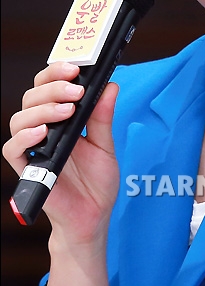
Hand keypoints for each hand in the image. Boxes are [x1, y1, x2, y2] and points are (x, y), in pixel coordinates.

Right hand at [2, 61, 119, 245]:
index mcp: (61, 118)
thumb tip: (111, 85)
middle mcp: (44, 129)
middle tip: (76, 92)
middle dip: (53, 88)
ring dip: (42, 109)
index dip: (56, 72)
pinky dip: (24, 137)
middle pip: (33, 96)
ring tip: (66, 111)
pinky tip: (43, 133)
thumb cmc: (97, 182)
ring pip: (20, 118)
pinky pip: (12, 149)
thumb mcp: (105, 145)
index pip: (48, 86)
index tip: (74, 69)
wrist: (93, 217)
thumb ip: (103, 117)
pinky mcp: (27, 169)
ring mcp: (33, 148)